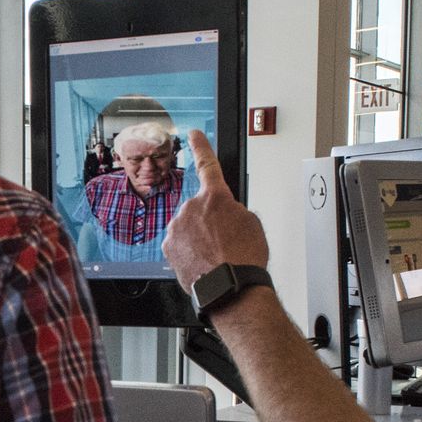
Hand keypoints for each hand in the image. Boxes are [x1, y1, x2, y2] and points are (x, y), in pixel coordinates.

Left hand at [162, 130, 270, 289]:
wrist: (231, 287)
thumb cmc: (244, 258)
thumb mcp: (252, 223)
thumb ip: (233, 209)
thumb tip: (225, 214)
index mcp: (216, 196)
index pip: (208, 164)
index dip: (201, 146)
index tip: (194, 135)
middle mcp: (192, 207)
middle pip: (200, 209)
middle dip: (209, 221)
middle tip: (225, 241)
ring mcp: (178, 227)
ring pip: (188, 228)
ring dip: (199, 238)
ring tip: (216, 256)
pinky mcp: (169, 246)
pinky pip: (180, 244)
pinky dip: (189, 252)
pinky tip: (203, 263)